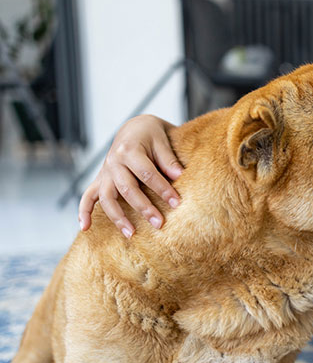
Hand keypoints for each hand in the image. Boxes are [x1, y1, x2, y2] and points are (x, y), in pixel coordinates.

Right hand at [78, 115, 182, 237]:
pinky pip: (87, 196)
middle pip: (127, 188)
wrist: (133, 128)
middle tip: (159, 224)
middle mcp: (113, 162)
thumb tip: (179, 175)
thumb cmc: (151, 136)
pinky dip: (84, 211)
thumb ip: (168, 159)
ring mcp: (105, 172)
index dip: (162, 189)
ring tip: (131, 234)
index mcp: (129, 150)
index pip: (146, 173)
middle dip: (143, 208)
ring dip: (118, 217)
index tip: (176, 203)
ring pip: (107, 197)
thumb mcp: (162, 140)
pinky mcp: (100, 180)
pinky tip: (85, 228)